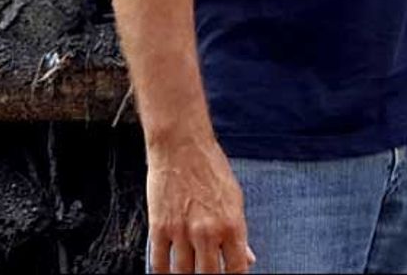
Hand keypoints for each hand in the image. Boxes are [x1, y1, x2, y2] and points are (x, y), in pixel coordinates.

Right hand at [147, 136, 254, 272]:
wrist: (181, 143)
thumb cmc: (209, 165)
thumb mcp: (234, 196)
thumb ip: (239, 231)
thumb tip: (247, 258)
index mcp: (232, 224)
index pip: (237, 270)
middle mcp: (208, 232)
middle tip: (207, 273)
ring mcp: (182, 232)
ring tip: (190, 272)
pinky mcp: (160, 228)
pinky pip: (159, 265)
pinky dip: (164, 274)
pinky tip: (169, 273)